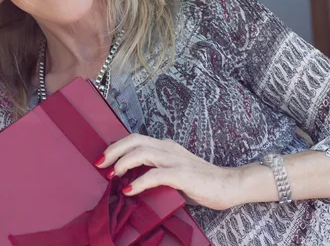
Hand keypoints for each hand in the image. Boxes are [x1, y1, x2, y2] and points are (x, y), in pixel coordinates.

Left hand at [95, 134, 242, 209]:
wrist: (230, 184)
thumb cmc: (202, 183)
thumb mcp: (174, 175)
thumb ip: (156, 174)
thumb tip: (132, 183)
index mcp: (166, 147)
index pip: (136, 139)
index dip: (117, 147)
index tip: (103, 159)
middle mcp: (168, 149)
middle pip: (135, 140)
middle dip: (114, 150)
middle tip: (99, 163)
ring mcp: (175, 160)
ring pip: (142, 152)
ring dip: (123, 162)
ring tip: (112, 175)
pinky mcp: (183, 174)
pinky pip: (156, 175)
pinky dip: (140, 181)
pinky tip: (130, 189)